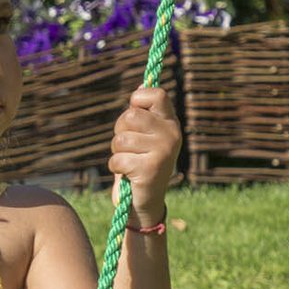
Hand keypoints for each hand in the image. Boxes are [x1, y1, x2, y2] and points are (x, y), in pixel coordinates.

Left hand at [107, 86, 181, 226]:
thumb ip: (142, 114)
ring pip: (121, 139)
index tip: (134, 114)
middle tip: (127, 147)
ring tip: (128, 162)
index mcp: (170, 123)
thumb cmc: (138, 165)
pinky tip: (127, 174)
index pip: (156, 94)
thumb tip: (141, 86)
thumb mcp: (142, 137)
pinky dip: (116, 167)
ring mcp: (164, 151)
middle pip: (130, 117)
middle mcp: (172, 134)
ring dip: (116, 153)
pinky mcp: (151, 168)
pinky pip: (118, 159)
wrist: (144, 203)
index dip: (137, 101)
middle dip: (119, 132)